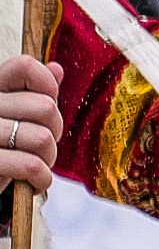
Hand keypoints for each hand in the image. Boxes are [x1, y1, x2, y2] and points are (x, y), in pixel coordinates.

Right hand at [0, 56, 64, 199]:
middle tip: (43, 146)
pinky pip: (30, 165)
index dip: (48, 86)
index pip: (24, 66)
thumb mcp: (12, 117)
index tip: (48, 106)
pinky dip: (41, 178)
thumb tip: (56, 68)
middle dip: (55, 131)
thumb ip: (31, 94)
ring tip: (38, 165)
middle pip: (45, 107)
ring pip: (42, 138)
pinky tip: (35, 182)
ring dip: (48, 158)